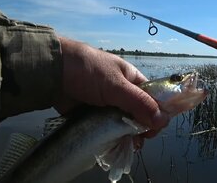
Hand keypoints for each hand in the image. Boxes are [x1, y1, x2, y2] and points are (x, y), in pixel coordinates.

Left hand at [54, 37, 169, 135]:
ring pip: (124, 125)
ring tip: (127, 145)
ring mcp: (109, 106)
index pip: (153, 99)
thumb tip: (163, 120)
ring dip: (127, 136)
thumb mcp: (116, 86)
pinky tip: (114, 146)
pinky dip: (112, 138)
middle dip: (142, 128)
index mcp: (133, 81)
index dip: (158, 114)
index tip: (155, 129)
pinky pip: (108, 130)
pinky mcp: (95, 116)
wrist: (54, 72)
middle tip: (138, 140)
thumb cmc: (88, 71)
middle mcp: (123, 94)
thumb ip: (139, 103)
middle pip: (140, 115)